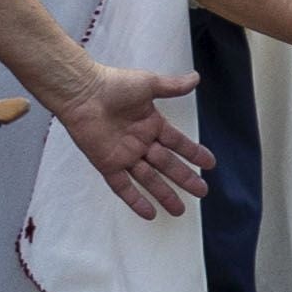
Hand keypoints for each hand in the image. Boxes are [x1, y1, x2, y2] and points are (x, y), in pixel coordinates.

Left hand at [56, 66, 207, 216]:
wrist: (82, 93)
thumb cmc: (113, 84)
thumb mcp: (148, 83)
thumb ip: (173, 86)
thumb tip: (196, 78)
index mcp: (151, 123)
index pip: (178, 143)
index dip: (193, 153)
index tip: (209, 165)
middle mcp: (140, 142)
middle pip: (167, 165)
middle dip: (185, 179)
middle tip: (201, 192)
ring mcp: (124, 155)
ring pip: (149, 179)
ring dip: (165, 194)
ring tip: (179, 210)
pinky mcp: (108, 164)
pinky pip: (123, 186)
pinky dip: (136, 200)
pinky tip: (149, 214)